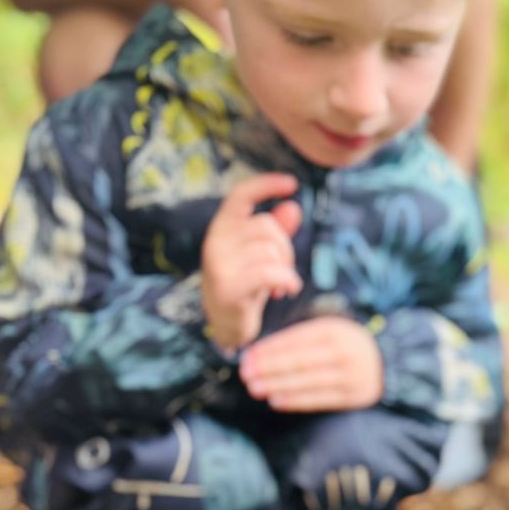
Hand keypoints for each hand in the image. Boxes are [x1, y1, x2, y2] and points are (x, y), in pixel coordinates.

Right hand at [201, 173, 303, 350]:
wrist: (226, 326)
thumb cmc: (246, 286)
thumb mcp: (261, 255)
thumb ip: (275, 232)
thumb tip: (293, 207)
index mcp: (222, 228)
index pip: (240, 194)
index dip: (266, 184)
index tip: (292, 183)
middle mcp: (215, 241)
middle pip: (265, 226)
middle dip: (285, 248)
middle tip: (285, 270)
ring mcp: (219, 264)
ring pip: (269, 250)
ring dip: (285, 269)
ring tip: (281, 285)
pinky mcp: (228, 287)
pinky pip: (268, 272)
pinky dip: (286, 280)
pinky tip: (286, 290)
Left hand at [239, 316, 384, 411]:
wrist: (388, 362)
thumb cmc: (347, 346)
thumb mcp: (330, 332)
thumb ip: (302, 339)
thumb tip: (262, 353)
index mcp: (334, 330)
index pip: (295, 340)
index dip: (269, 349)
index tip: (248, 357)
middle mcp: (343, 351)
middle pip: (299, 361)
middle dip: (268, 368)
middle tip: (246, 375)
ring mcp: (350, 375)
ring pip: (306, 381)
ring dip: (277, 385)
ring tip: (255, 389)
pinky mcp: (353, 395)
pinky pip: (319, 400)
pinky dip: (295, 400)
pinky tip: (276, 400)